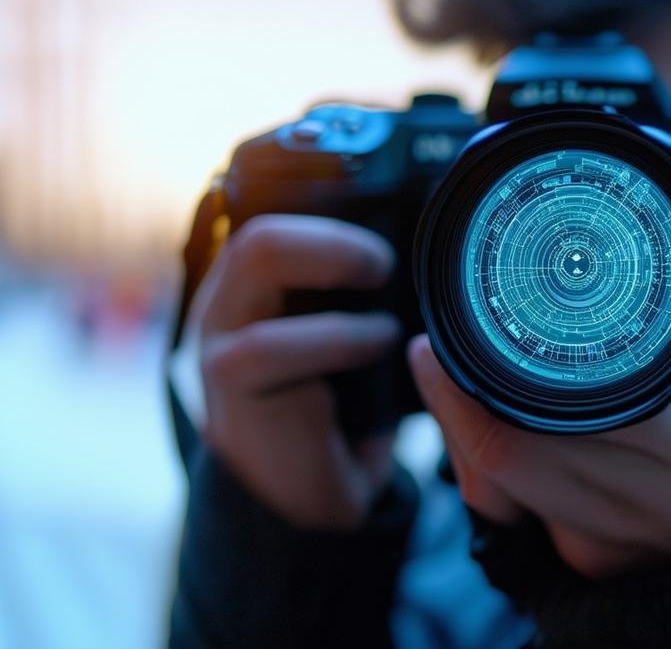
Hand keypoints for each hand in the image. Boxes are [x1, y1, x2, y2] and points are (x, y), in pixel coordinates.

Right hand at [192, 214, 400, 529]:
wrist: (312, 492)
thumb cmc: (342, 404)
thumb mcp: (357, 336)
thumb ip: (370, 294)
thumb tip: (433, 248)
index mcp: (258, 284)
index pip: (271, 212)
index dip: (321, 197)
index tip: (386, 210)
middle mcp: (229, 303)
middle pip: (258, 231)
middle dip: (333, 237)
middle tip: (386, 265)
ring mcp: (220, 342)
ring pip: (255, 263)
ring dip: (334, 278)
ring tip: (385, 323)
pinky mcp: (228, 390)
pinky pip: (265, 346)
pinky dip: (332, 340)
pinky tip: (374, 348)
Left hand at [410, 213, 670, 576]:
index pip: (589, 419)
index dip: (515, 373)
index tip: (482, 320)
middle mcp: (664, 516)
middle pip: (528, 457)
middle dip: (470, 397)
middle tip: (440, 339)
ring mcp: (620, 547)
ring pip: (506, 491)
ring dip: (460, 429)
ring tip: (441, 367)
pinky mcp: (586, 560)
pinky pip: (507, 515)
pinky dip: (473, 467)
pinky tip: (455, 420)